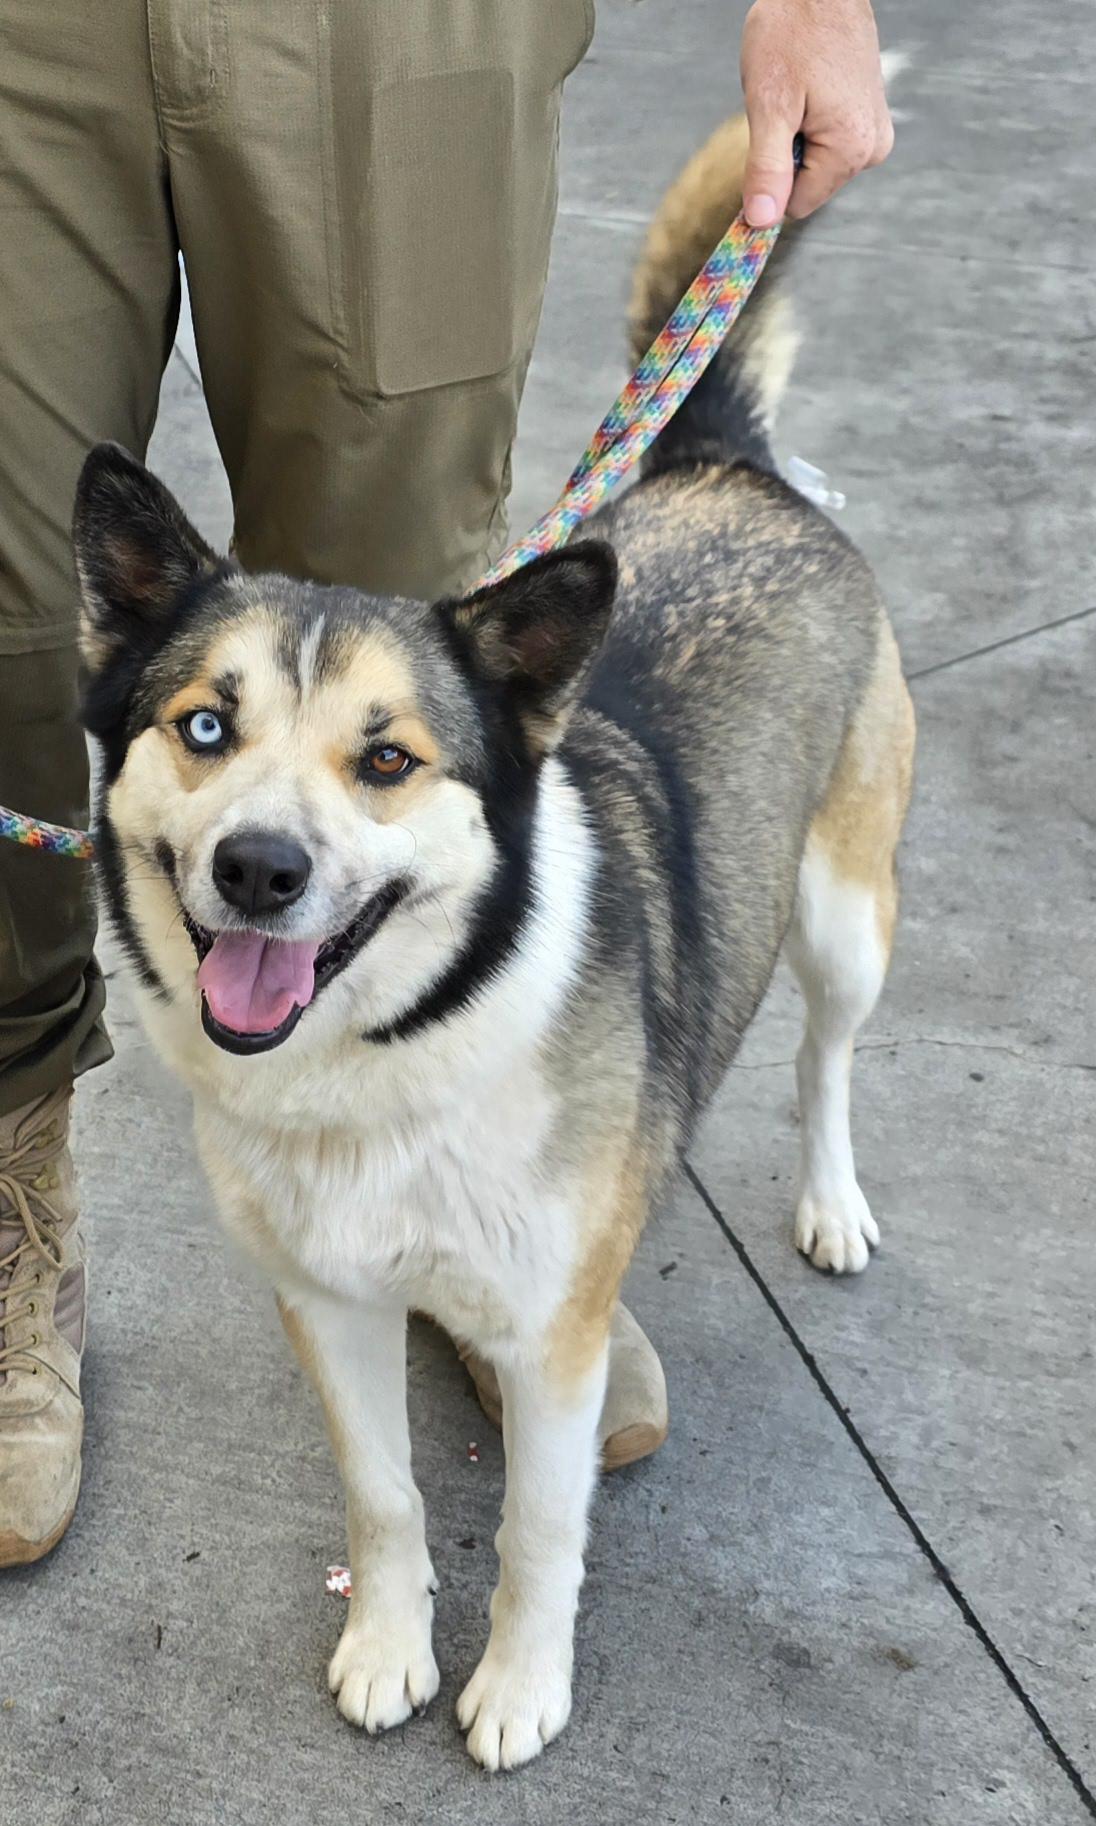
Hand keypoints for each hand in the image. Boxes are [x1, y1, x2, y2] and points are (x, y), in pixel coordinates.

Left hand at [740, 0, 893, 226]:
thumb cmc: (791, 34)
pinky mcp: (871, 119)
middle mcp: (873, 148)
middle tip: (786, 105)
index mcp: (852, 150)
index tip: (765, 140)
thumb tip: (762, 221)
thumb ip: (767, 169)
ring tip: (801, 93)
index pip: (796, 205)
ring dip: (799, 138)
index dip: (770, 181)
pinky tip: (813, 89)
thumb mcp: (769, 106)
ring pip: (818, 166)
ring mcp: (876, 133)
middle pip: (810, 187)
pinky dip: (812, 124)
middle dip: (788, 154)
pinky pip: (830, 144)